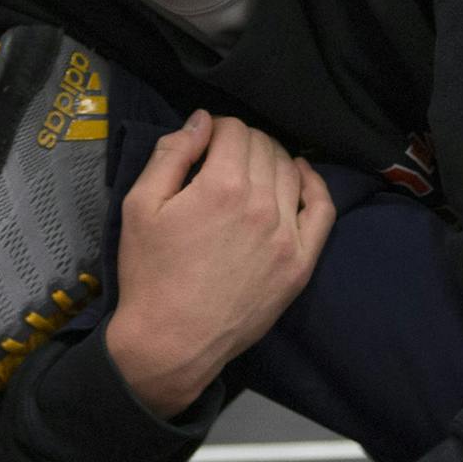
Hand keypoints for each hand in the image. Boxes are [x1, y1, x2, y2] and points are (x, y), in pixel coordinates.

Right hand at [104, 112, 334, 416]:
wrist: (171, 341)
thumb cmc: (150, 273)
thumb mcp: (140, 206)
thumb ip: (171, 154)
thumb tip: (202, 120)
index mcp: (221, 186)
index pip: (235, 131)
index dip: (219, 127)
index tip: (207, 140)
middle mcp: (262, 205)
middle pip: (264, 147)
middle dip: (243, 141)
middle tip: (224, 155)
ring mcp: (288, 235)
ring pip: (290, 171)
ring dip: (272, 158)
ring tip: (253, 167)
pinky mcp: (302, 262)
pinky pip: (322, 208)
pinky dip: (314, 183)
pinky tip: (301, 173)